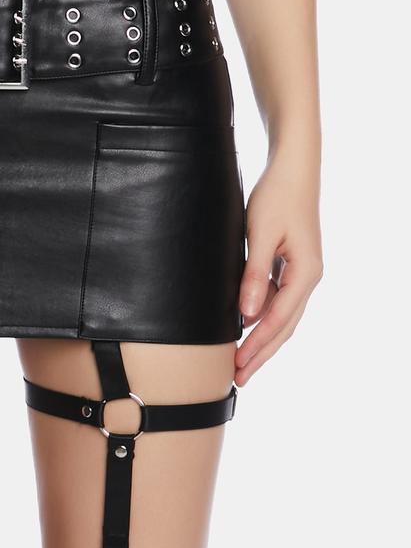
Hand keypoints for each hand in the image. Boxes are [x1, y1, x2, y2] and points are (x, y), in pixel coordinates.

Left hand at [235, 152, 322, 385]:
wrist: (293, 169)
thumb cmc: (276, 196)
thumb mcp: (260, 234)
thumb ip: (254, 274)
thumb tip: (247, 315)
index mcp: (306, 273)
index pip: (279, 320)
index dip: (258, 346)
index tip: (240, 366)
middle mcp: (309, 277)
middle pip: (284, 326)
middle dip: (261, 354)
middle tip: (239, 378)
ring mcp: (302, 273)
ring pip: (282, 316)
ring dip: (262, 340)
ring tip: (241, 362)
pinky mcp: (291, 266)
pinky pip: (277, 301)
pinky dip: (262, 318)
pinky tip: (244, 329)